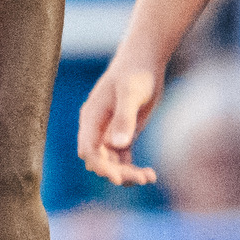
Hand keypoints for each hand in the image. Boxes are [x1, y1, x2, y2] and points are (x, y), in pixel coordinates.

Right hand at [77, 56, 163, 188]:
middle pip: (101, 161)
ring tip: (149, 177)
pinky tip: (150, 175)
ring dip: (127, 174)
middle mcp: (98, 129)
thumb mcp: (130, 93)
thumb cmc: (135, 72)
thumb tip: (117, 144)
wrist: (145, 60)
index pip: (89, 150)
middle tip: (142, 178)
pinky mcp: (125, 134)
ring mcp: (111, 133)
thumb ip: (124, 118)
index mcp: (92, 118)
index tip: (117, 178)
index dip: (100, 166)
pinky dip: (133, 168)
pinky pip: (124, 158)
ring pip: (113, 163)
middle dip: (117, 173)